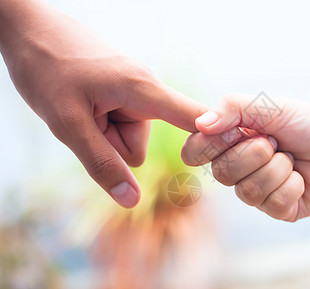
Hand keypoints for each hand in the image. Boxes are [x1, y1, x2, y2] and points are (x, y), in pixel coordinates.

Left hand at [0, 1, 206, 207]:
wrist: (26, 27)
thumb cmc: (45, 66)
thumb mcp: (68, 123)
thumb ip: (102, 164)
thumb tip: (132, 201)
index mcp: (142, 89)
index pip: (193, 116)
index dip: (215, 135)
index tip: (243, 149)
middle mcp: (143, 89)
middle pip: (139, 144)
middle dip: (111, 142)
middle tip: (83, 118)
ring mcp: (130, 90)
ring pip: (124, 136)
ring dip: (100, 132)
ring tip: (78, 107)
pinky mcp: (119, 91)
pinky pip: (116, 121)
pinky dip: (98, 121)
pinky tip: (79, 103)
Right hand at [182, 94, 309, 220]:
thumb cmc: (308, 123)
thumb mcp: (269, 107)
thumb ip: (232, 108)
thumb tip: (201, 123)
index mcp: (230, 142)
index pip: (194, 151)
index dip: (207, 145)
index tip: (234, 132)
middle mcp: (237, 168)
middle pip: (221, 172)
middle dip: (255, 152)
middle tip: (277, 142)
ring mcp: (256, 191)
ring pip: (246, 190)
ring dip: (278, 168)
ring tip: (292, 158)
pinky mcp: (276, 209)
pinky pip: (272, 203)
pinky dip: (292, 185)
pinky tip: (301, 178)